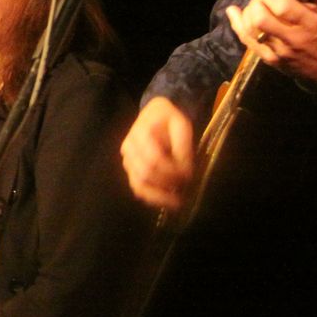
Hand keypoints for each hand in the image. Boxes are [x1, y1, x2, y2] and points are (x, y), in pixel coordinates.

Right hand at [120, 97, 194, 211]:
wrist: (155, 114)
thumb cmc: (169, 119)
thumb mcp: (182, 125)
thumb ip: (183, 148)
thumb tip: (186, 172)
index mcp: (141, 133)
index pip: (154, 159)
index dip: (171, 172)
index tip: (189, 176)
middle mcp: (129, 148)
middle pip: (145, 174)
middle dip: (167, 185)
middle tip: (185, 190)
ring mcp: (127, 160)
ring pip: (138, 184)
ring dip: (158, 196)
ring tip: (176, 202)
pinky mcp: (130, 169)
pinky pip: (137, 187)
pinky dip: (151, 197)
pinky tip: (166, 201)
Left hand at [225, 0, 316, 83]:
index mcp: (309, 23)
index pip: (282, 6)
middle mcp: (292, 38)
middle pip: (261, 19)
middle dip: (257, 2)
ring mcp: (278, 51)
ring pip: (250, 29)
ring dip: (247, 13)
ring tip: (256, 6)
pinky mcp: (269, 60)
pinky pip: (246, 40)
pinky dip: (237, 24)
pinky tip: (233, 12)